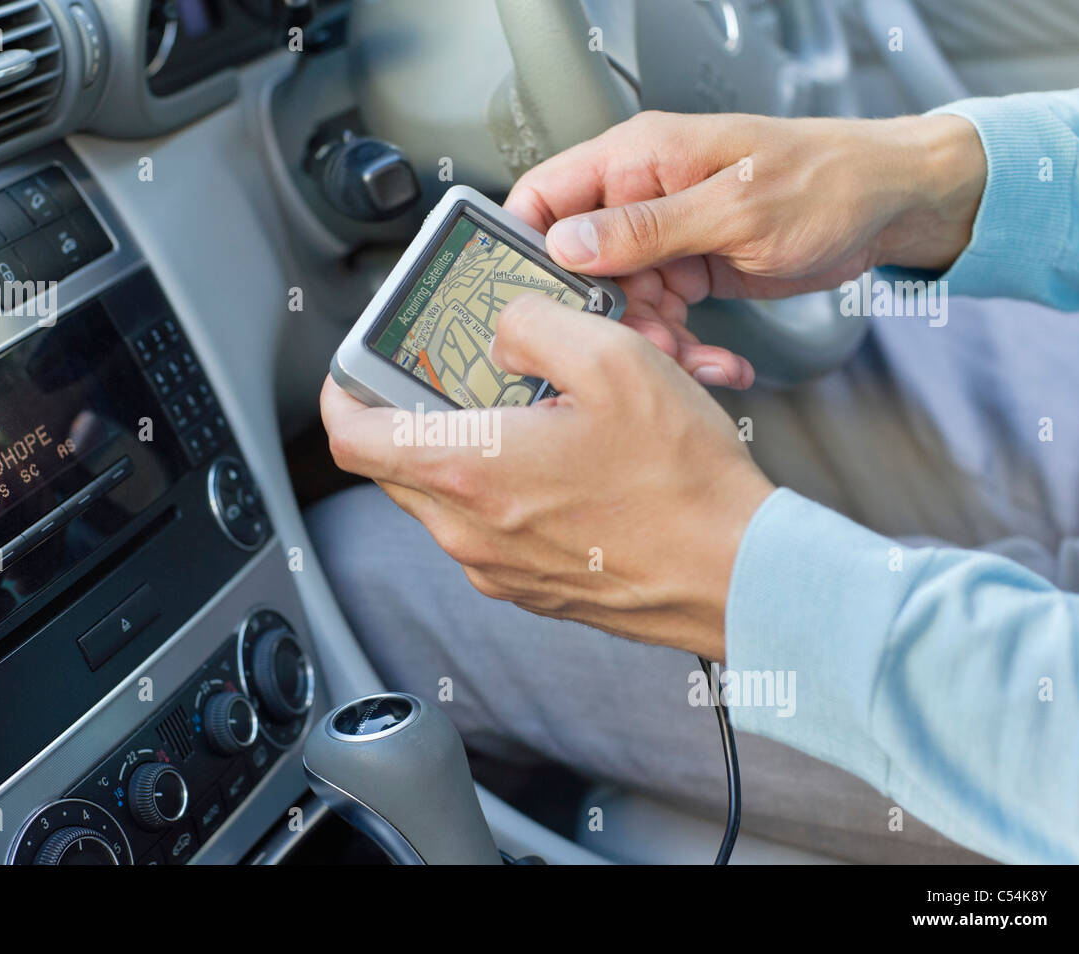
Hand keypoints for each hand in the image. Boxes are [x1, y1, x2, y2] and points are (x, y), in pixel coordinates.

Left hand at [320, 294, 773, 658]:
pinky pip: (485, 530)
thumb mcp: (612, 358)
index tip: (357, 368)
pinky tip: (559, 466)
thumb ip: (534, 328)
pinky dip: (498, 492)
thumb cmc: (681, 481)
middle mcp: (467, 530)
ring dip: (461, 454)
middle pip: (393, 466)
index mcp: (468, 470)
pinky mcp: (529, 589)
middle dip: (409, 415)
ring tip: (525, 418)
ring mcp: (495, 567)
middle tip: (454, 378)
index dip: (342, 392)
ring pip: (441, 498)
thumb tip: (502, 336)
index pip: (352, 435)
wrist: (736, 574)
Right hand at [505, 110, 985, 384]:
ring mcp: (665, 237)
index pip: (544, 196)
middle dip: (605, 319)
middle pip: (578, 267)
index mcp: (639, 159)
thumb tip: (566, 243)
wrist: (892, 206)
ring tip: (694, 361)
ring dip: (652, 343)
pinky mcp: (690, 269)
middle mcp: (642, 197)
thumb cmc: (829, 181)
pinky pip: (663, 317)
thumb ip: (646, 228)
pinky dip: (685, 347)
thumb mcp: (735, 208)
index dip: (524, 249)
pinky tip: (716, 362)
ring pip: (621, 304)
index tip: (533, 305)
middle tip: (642, 347)